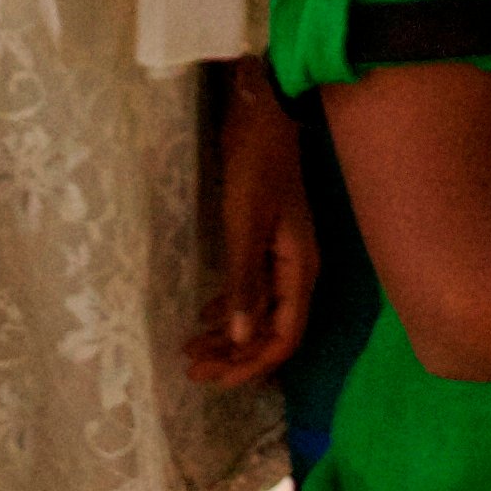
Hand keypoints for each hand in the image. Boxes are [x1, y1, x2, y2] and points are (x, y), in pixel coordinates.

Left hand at [186, 60, 318, 390]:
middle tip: (192, 370)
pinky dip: (229, 307)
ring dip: (228, 335)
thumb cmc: (255, 165)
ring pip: (259, 312)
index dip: (251, 364)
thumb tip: (241, 340)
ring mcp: (283, 256)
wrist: (265, 111)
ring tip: (191, 351)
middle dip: (234, 356)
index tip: (214, 379)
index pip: (283, 338)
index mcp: (299, 271)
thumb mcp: (244, 224)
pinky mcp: (267, 241)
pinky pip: (252, 290)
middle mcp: (297, 271)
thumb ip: (244, 282)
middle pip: (271, 331)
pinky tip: (206, 315)